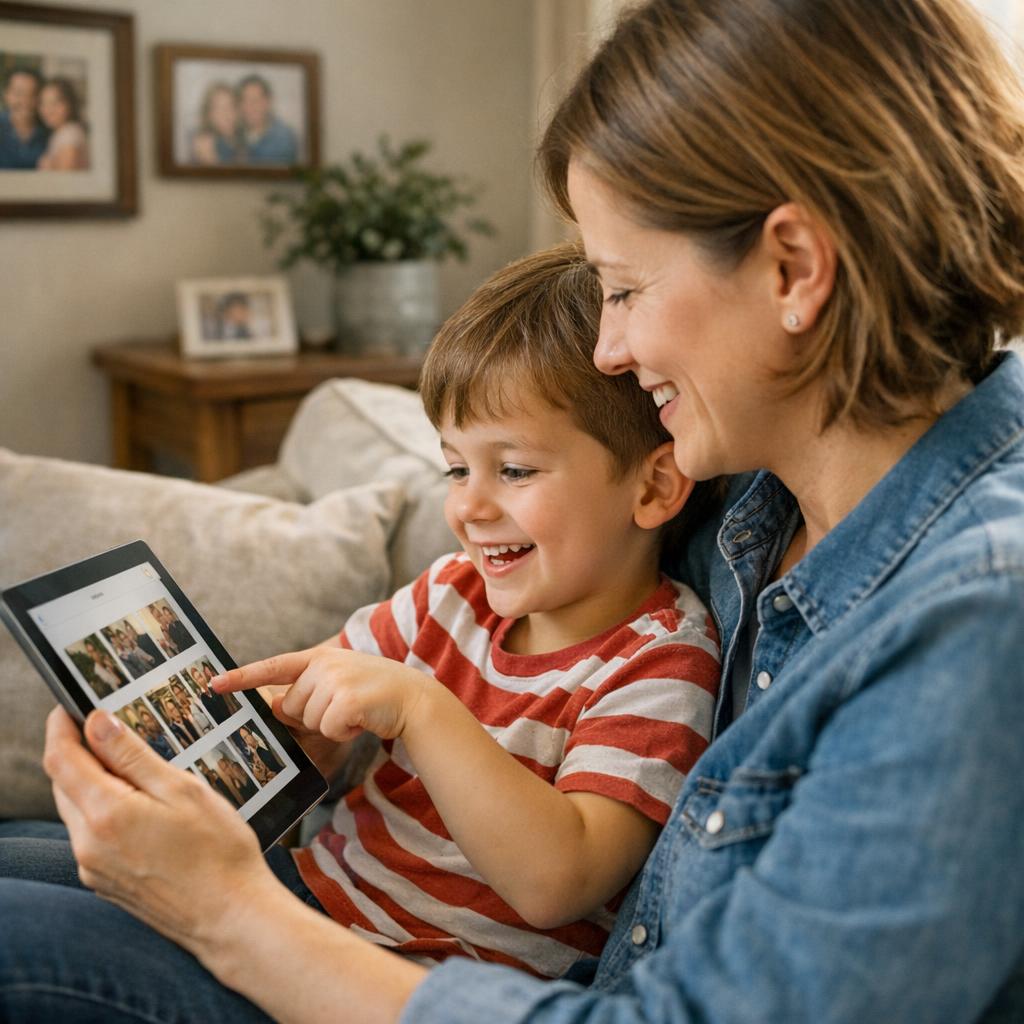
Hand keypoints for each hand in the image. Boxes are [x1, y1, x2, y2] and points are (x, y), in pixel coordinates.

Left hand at [43, 705, 275, 959]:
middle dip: (77, 750)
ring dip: (89, 780)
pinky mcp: (104, 882)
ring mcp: (93, 867)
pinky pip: (89, 834)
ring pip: (75, 809)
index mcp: (106, 814)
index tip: (70, 705)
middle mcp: (88, 844)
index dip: (61, 726)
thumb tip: (97, 722)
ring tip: (127, 762)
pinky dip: (102, 809)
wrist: (230, 916)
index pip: (62, 759)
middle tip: (105, 726)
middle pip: (64, 783)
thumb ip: (133, 756)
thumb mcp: (182, 789)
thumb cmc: (218, 851)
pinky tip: (137, 803)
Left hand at [214, 647, 432, 743]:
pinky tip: (362, 720)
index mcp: (318, 657)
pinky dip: (344, 732)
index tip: (213, 684)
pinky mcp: (347, 700)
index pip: (273, 667)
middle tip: (344, 707)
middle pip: (291, 706)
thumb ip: (306, 692)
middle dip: (313, 716)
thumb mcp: (337, 685)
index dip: (241, 677)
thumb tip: (277, 706)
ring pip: (308, 720)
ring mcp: (335, 680)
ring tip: (356, 712)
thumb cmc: (373, 695)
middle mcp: (324, 664)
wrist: (413, 697)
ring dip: (331, 725)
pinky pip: (327, 729)